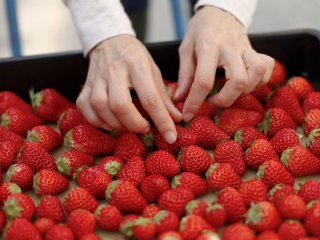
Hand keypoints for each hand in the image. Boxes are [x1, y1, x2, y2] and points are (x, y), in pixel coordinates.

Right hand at [76, 35, 181, 142]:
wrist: (109, 40)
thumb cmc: (135, 57)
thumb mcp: (153, 70)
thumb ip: (163, 96)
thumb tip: (175, 119)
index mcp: (137, 64)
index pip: (150, 98)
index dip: (162, 121)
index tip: (170, 136)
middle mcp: (115, 70)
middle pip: (120, 105)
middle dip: (135, 124)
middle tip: (145, 128)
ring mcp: (97, 77)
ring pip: (100, 106)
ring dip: (116, 124)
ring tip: (129, 126)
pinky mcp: (85, 84)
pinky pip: (84, 106)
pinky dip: (96, 120)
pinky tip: (109, 123)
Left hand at [174, 6, 273, 121]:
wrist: (220, 11)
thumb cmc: (200, 30)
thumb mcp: (186, 49)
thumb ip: (184, 76)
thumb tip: (179, 99)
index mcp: (208, 47)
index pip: (204, 81)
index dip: (195, 102)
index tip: (188, 115)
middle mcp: (230, 48)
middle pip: (238, 81)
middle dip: (225, 99)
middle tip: (212, 100)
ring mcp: (246, 49)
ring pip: (257, 74)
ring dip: (244, 90)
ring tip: (229, 92)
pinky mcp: (255, 50)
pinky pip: (267, 67)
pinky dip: (260, 80)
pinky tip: (246, 83)